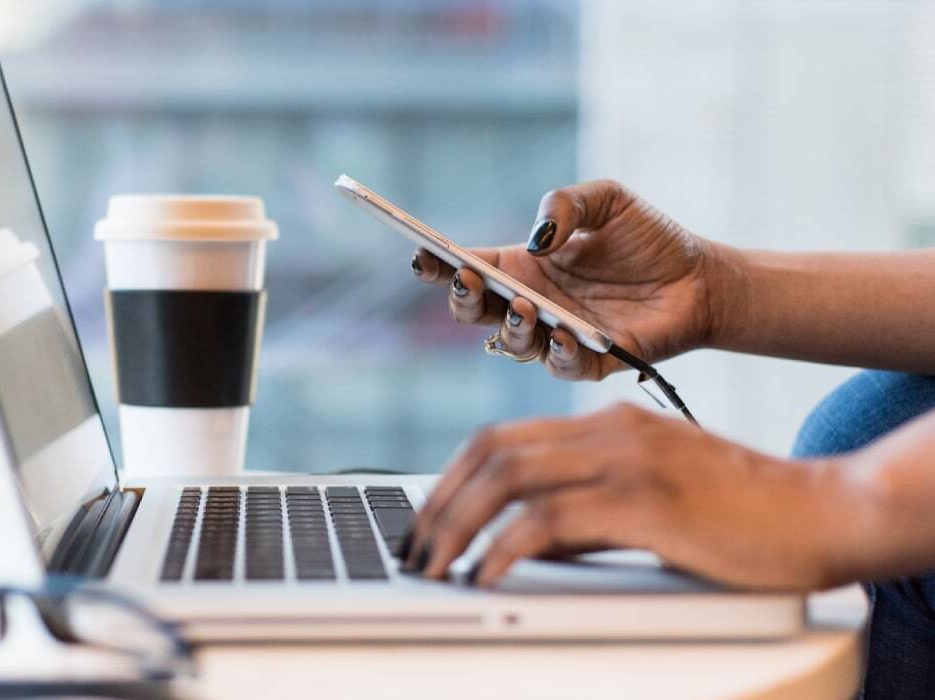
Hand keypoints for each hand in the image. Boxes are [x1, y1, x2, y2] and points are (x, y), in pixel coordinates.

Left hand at [400, 403, 868, 590]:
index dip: (450, 480)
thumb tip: (520, 542)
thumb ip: (585, 512)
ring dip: (457, 525)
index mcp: (606, 424)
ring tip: (434, 566)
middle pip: (489, 453)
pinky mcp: (644, 499)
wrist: (824, 511)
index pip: (500, 439)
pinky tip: (487, 574)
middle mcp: (608, 430)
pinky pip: (549, 519)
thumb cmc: (741, 515)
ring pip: (508, 478)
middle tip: (414, 549)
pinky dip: (505, 547)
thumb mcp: (648, 501)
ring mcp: (626, 460)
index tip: (425, 521)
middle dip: (438, 503)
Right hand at [412, 180, 727, 379]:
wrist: (702, 278)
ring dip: (511, 327)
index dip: (439, 265)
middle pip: (476, 312)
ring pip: (512, 344)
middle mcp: (532, 304)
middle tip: (469, 280)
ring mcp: (557, 336)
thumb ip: (566, 204)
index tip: (423, 254)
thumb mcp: (607, 200)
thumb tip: (537, 239)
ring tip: (525, 305)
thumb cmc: (649, 239)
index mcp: (524, 267)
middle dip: (462, 299)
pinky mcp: (592, 362)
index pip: (468, 268)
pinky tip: (566, 334)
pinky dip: (559, 353)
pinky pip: (562, 366)